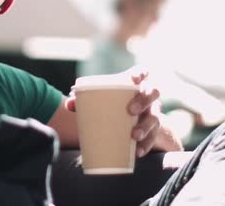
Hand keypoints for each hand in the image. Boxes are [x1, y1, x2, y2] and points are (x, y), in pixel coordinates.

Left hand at [66, 69, 182, 156]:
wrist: (133, 127)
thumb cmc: (114, 109)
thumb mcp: (102, 103)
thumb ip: (85, 102)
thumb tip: (69, 104)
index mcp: (135, 86)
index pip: (141, 73)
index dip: (140, 73)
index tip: (134, 78)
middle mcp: (147, 97)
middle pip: (153, 93)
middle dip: (143, 100)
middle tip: (130, 110)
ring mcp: (153, 114)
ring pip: (155, 117)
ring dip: (145, 126)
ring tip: (134, 135)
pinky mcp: (154, 131)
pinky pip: (154, 137)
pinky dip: (146, 145)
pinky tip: (138, 151)